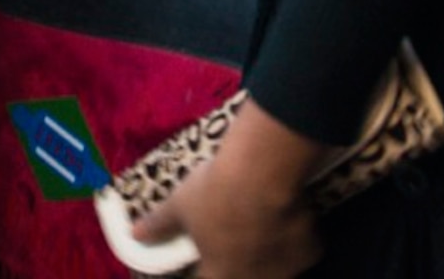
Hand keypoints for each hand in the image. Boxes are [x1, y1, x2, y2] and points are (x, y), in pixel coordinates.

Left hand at [132, 146, 320, 278]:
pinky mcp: (309, 252)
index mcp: (219, 274)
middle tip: (241, 243)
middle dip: (242, 266)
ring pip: (278, 271)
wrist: (261, 174)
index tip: (209, 264)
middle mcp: (253, 278)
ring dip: (271, 258)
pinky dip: (298, 241)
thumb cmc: (213, 193)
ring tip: (266, 231)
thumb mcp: (179, 205)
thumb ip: (160, 224)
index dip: (207, 273)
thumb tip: (134, 235)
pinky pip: (303, 252)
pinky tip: (293, 220)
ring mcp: (284, 268)